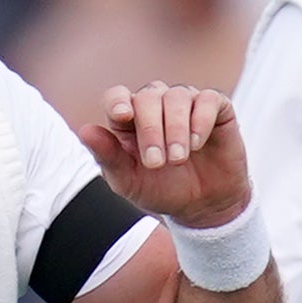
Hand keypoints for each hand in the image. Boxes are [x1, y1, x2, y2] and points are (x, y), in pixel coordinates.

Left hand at [86, 83, 250, 223]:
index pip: (118, 96)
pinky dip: (201, 120)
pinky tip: (197, 144)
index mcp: (130, 119)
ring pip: (178, 96)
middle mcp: (157, 105)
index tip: (124, 116)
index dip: (118, 101)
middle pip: (148, 97)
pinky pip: (209, 99)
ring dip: (176, 128)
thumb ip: (108, 157)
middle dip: (151, 129)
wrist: (204, 206)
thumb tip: (84, 131)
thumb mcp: (130, 182)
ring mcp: (187, 104)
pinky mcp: (217, 109)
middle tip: (157, 163)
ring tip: (178, 159)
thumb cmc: (163, 190)